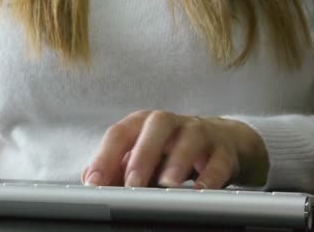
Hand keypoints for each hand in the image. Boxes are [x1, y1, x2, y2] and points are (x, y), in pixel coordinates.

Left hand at [81, 110, 268, 188]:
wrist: (219, 141)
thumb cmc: (170, 150)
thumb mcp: (140, 156)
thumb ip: (115, 168)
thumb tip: (90, 180)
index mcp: (142, 124)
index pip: (119, 134)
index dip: (105, 157)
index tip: (94, 182)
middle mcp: (168, 123)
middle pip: (155, 127)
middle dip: (142, 155)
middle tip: (132, 183)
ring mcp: (198, 132)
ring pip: (189, 138)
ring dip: (177, 161)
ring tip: (167, 184)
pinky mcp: (223, 149)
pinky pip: (219, 159)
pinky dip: (211, 175)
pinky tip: (201, 190)